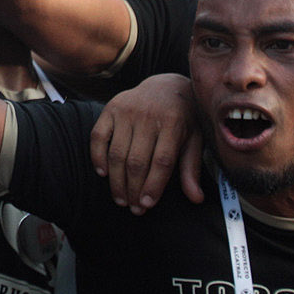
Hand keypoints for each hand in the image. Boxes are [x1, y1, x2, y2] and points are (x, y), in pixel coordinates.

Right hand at [89, 73, 202, 212]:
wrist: (168, 85)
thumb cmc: (184, 118)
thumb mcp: (194, 140)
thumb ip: (192, 168)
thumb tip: (196, 198)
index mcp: (173, 123)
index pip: (161, 161)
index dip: (153, 186)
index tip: (147, 205)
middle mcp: (148, 116)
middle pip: (136, 161)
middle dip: (133, 189)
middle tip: (133, 208)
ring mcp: (127, 111)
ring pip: (117, 153)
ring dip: (116, 181)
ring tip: (120, 198)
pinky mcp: (111, 108)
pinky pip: (98, 136)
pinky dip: (98, 157)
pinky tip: (103, 173)